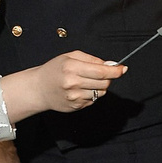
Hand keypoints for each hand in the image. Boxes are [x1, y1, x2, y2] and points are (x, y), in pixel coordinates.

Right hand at [4, 51, 126, 119]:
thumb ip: (92, 59)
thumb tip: (111, 65)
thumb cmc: (54, 70)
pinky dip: (91, 94)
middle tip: (101, 73)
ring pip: (101, 93)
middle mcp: (73, 83)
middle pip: (104, 83)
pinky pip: (93, 100)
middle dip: (108, 78)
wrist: (38, 89)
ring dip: (99, 87)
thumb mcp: (70, 57)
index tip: (123, 69)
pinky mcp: (75, 106)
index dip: (115, 71)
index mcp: (72, 67)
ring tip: (86, 82)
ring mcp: (74, 96)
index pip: (101, 71)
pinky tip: (80, 90)